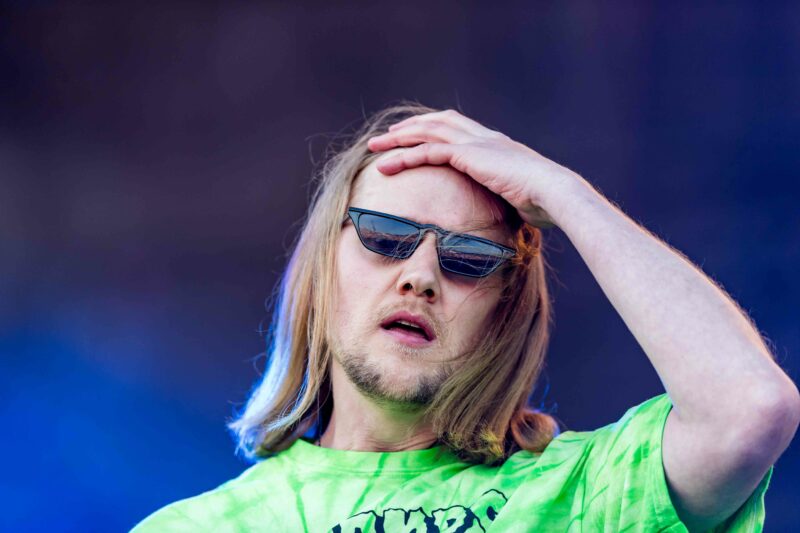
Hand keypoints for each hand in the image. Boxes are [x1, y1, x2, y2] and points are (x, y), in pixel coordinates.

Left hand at [366, 109, 584, 228]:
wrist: (554, 193)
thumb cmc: (544, 202)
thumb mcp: (520, 197)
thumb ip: (506, 197)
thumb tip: (508, 214)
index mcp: (494, 144)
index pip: (456, 125)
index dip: (432, 126)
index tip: (413, 134)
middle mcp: (483, 137)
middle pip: (437, 122)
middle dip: (409, 127)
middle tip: (385, 137)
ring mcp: (476, 143)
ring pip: (427, 132)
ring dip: (397, 139)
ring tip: (375, 147)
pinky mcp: (469, 155)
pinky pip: (428, 151)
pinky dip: (404, 156)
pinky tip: (386, 166)